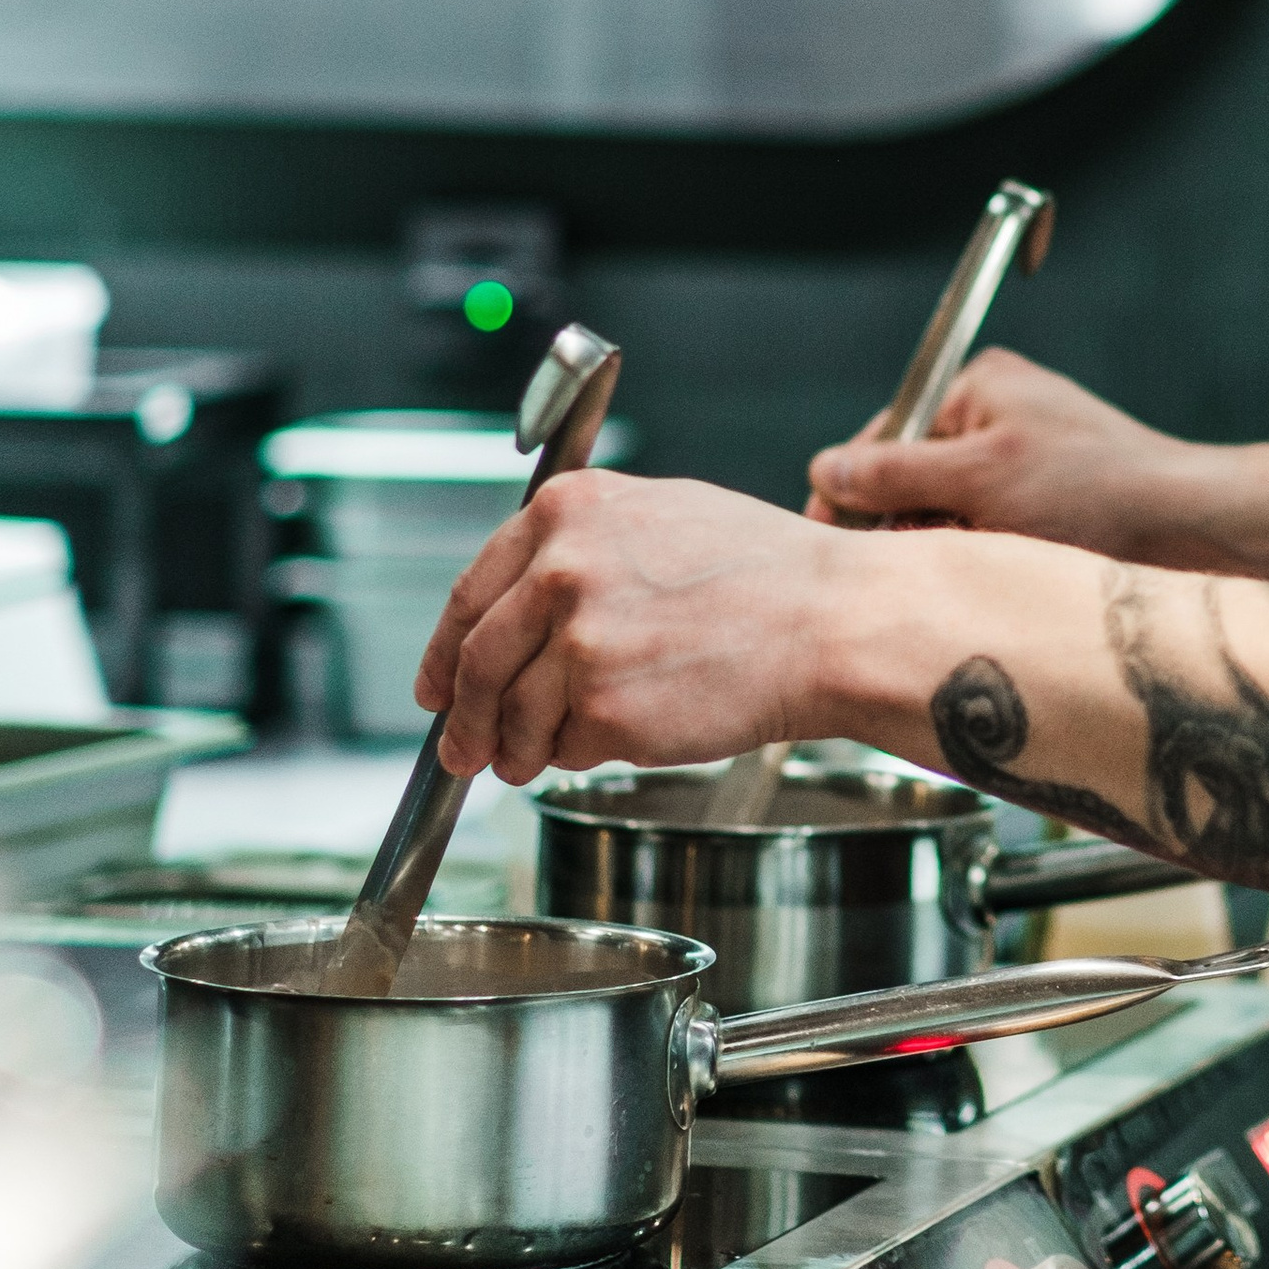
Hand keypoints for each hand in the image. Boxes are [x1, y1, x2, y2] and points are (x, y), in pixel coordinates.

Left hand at [415, 469, 833, 787]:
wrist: (831, 621)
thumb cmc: (766, 572)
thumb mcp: (660, 515)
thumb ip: (580, 548)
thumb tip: (522, 608)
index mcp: (567, 510)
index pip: (471, 591)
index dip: (443, 650)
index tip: (436, 683)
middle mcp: (561, 568)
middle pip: (474, 661)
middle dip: (463, 717)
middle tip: (464, 747)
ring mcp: (579, 641)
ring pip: (511, 716)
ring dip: (517, 749)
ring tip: (537, 758)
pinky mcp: (604, 707)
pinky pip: (563, 748)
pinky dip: (576, 755)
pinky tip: (617, 738)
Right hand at [808, 347, 1205, 555]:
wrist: (1188, 524)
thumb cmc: (1094, 489)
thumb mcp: (979, 480)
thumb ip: (894, 474)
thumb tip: (824, 471)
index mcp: (976, 386)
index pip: (883, 437)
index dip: (852, 493)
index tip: (830, 546)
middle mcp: (995, 413)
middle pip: (911, 478)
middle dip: (906, 525)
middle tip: (910, 568)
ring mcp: (1020, 456)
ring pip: (946, 511)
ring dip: (946, 546)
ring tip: (969, 569)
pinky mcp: (1043, 497)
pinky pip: (984, 528)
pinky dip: (981, 553)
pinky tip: (999, 573)